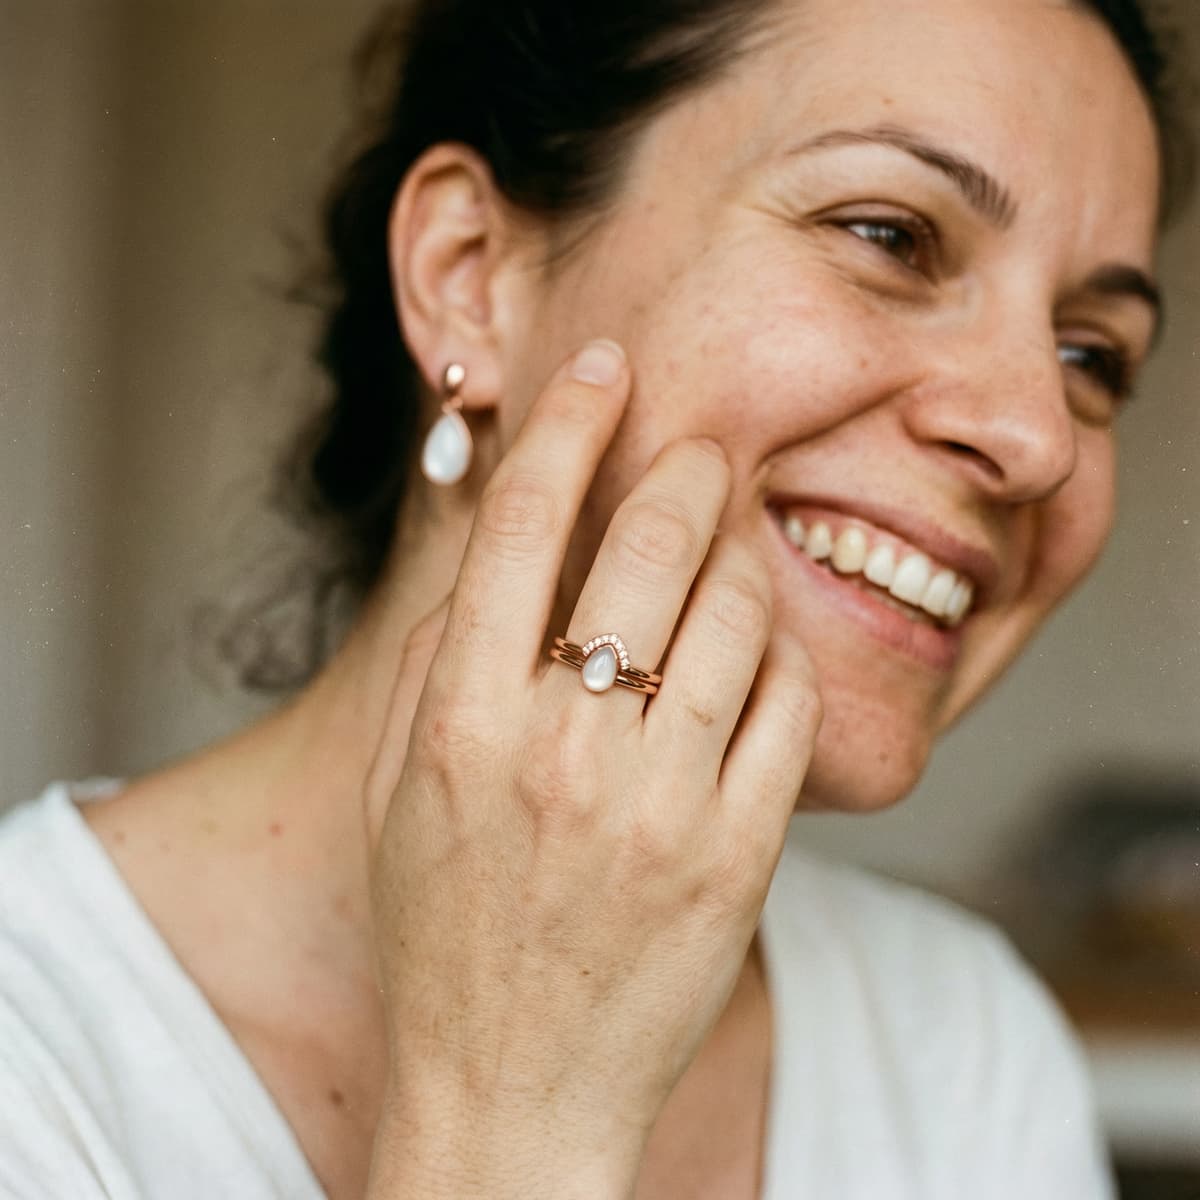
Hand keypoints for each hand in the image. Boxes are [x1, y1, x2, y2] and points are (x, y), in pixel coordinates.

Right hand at [364, 340, 821, 1198]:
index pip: (519, 524)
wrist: (514, 1089)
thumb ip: (435, 659)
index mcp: (460, 722)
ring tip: (732, 543)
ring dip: (739, 552)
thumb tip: (493, 546)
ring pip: (733, 612)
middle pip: (645, 546)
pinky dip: (777, 652)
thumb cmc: (445, 933)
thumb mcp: (397, 792)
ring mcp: (659, 804)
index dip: (568, 424)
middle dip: (682, 466)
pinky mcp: (737, 853)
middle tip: (699, 445)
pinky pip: (783, 704)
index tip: (604, 371)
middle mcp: (559, 750)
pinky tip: (754, 645)